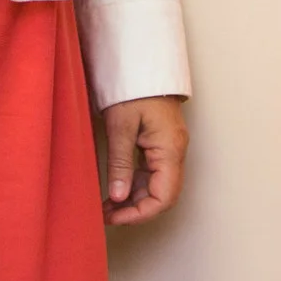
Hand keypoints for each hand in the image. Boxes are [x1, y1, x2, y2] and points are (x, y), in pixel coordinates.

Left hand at [99, 96, 187, 227]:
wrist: (141, 62)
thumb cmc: (133, 88)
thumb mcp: (121, 125)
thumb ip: (120, 163)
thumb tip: (117, 197)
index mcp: (170, 149)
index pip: (163, 197)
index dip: (140, 214)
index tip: (114, 217)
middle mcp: (175, 152)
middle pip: (162, 195)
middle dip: (135, 209)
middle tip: (106, 213)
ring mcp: (169, 148)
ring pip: (157, 186)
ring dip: (133, 198)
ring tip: (106, 203)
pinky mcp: (160, 144)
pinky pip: (152, 173)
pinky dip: (134, 184)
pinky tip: (116, 187)